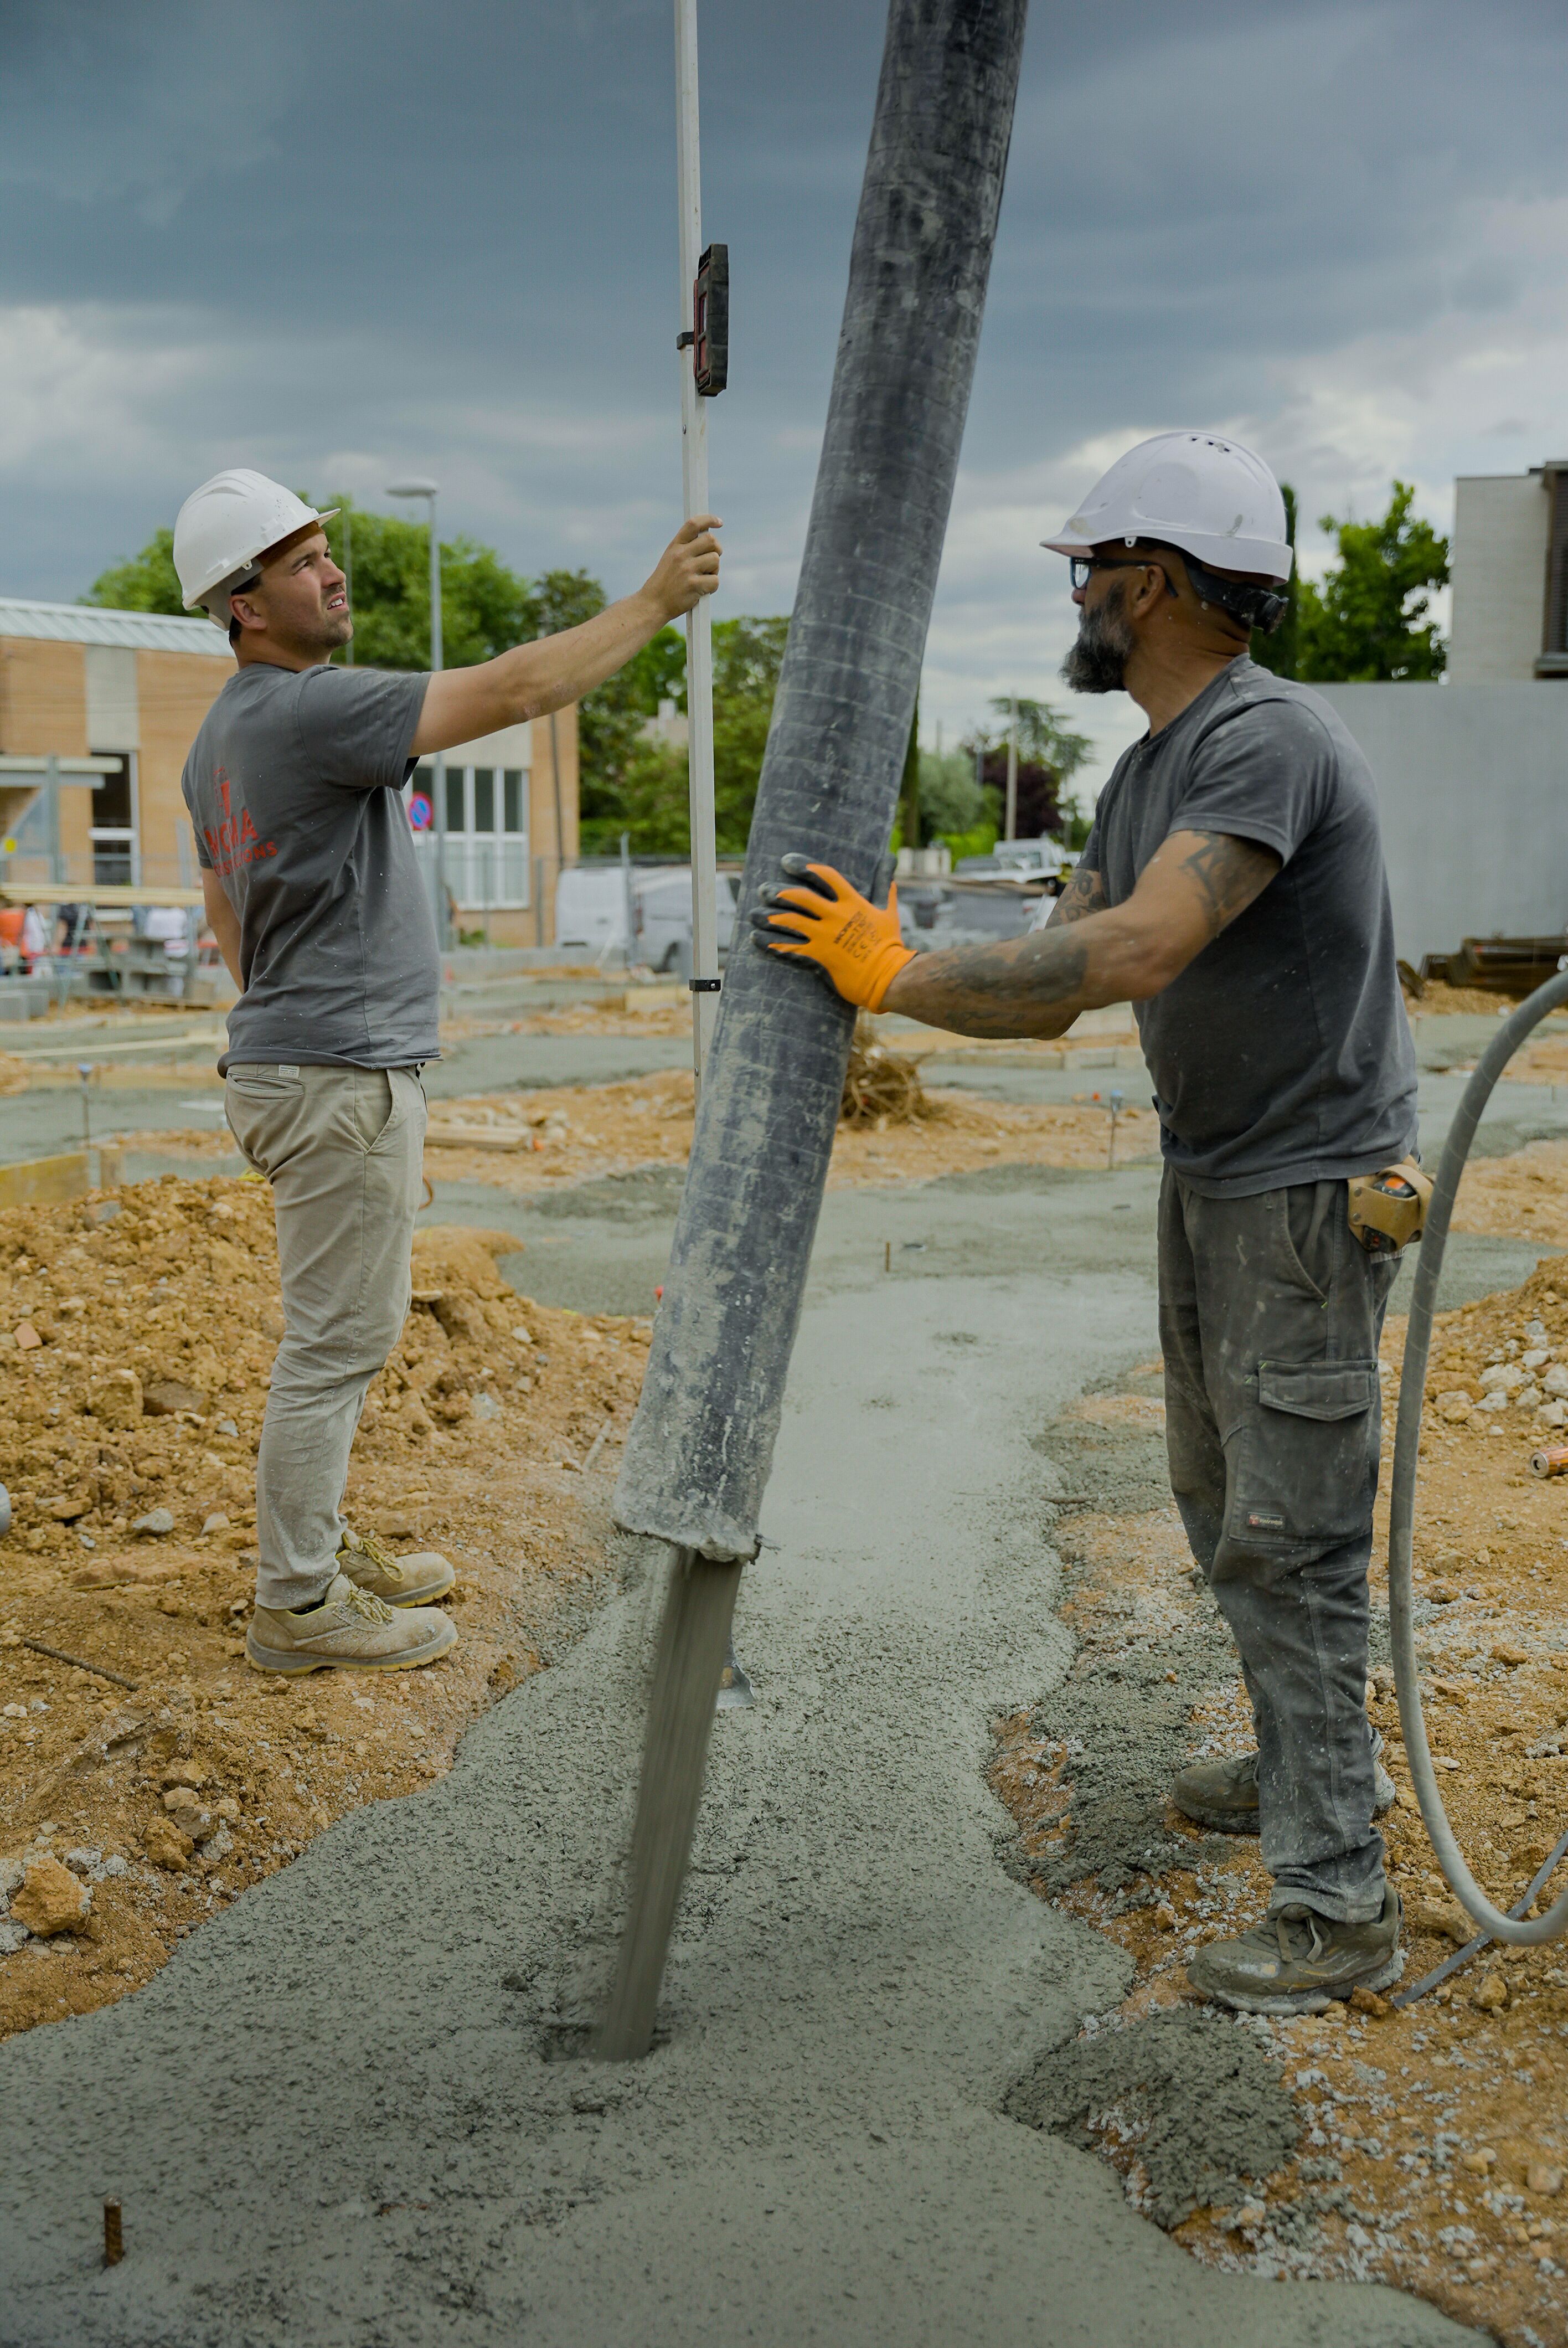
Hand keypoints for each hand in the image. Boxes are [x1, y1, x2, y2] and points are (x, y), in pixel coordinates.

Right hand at [643, 515, 721, 619]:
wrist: (653, 604)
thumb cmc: (665, 583)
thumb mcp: (670, 559)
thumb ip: (686, 548)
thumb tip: (710, 541)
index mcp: (675, 546)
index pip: (693, 524)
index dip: (709, 520)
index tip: (719, 522)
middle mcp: (680, 554)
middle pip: (711, 540)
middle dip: (717, 549)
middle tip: (711, 560)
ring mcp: (687, 569)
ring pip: (715, 560)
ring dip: (714, 570)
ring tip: (702, 578)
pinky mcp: (693, 585)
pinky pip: (715, 581)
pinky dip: (712, 587)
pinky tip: (701, 591)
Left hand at [752, 855, 915, 1011]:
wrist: (888, 976)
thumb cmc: (890, 944)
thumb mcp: (889, 912)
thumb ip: (885, 888)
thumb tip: (890, 866)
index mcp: (852, 902)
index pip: (826, 876)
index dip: (806, 867)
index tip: (789, 863)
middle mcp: (835, 915)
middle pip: (802, 896)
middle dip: (781, 891)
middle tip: (764, 890)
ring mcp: (826, 935)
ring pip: (791, 920)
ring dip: (771, 917)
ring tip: (755, 915)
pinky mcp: (819, 955)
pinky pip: (791, 947)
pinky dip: (773, 943)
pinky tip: (759, 940)